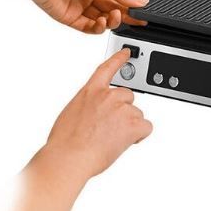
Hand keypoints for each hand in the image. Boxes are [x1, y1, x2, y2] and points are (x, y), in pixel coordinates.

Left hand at [7, 0, 147, 32]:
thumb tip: (140, 0)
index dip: (130, 6)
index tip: (143, 13)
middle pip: (111, 10)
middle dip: (123, 15)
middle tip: (134, 19)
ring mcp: (78, 6)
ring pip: (101, 20)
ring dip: (111, 21)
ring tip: (114, 16)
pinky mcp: (69, 18)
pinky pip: (87, 27)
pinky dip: (97, 28)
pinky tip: (102, 23)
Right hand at [45, 48, 152, 177]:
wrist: (68, 158)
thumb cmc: (65, 142)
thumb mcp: (71, 113)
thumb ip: (89, 106)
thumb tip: (96, 112)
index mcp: (91, 91)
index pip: (108, 68)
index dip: (119, 58)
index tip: (127, 53)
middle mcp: (108, 96)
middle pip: (128, 96)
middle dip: (123, 110)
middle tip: (109, 127)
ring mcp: (122, 108)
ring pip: (136, 114)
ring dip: (129, 125)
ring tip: (111, 139)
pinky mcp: (133, 124)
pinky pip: (146, 127)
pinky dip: (139, 135)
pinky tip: (126, 142)